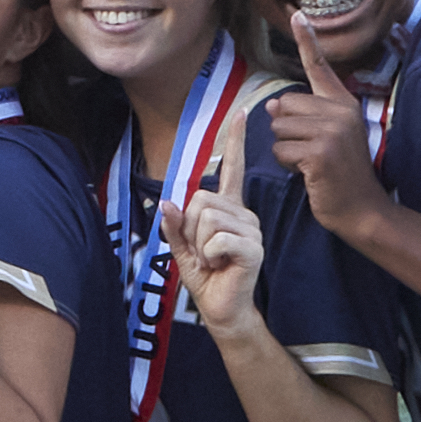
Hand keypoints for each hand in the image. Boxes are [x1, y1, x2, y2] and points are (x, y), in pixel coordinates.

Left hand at [163, 132, 264, 339]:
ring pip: (207, 218)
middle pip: (201, 199)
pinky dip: (208, 254)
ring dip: (199, 244)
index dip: (235, 142)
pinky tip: (220, 265)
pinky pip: (217, 238)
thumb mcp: (182, 249)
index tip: (240, 113)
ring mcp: (251, 230)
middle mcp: (243, 214)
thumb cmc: (207, 277)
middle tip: (204, 251)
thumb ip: (175, 225)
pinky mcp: (253, 247)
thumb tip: (167, 202)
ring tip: (212, 259)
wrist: (222, 308)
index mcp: (229, 210)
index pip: (233, 170)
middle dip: (190, 228)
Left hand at [262, 45, 386, 237]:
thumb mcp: (326, 139)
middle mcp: (341, 111)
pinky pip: (281, 150)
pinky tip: (309, 174)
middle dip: (286, 132)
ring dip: (285, 151)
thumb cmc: (339, 175)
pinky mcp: (321, 151)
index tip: (297, 15)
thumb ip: (303, 117)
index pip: (320, 67)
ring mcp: (332, 130)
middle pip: (283, 105)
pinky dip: (287, 166)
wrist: (362, 209)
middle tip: (311, 152)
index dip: (308, 40)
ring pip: (278, 129)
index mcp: (343, 103)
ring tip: (311, 164)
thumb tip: (272, 104)